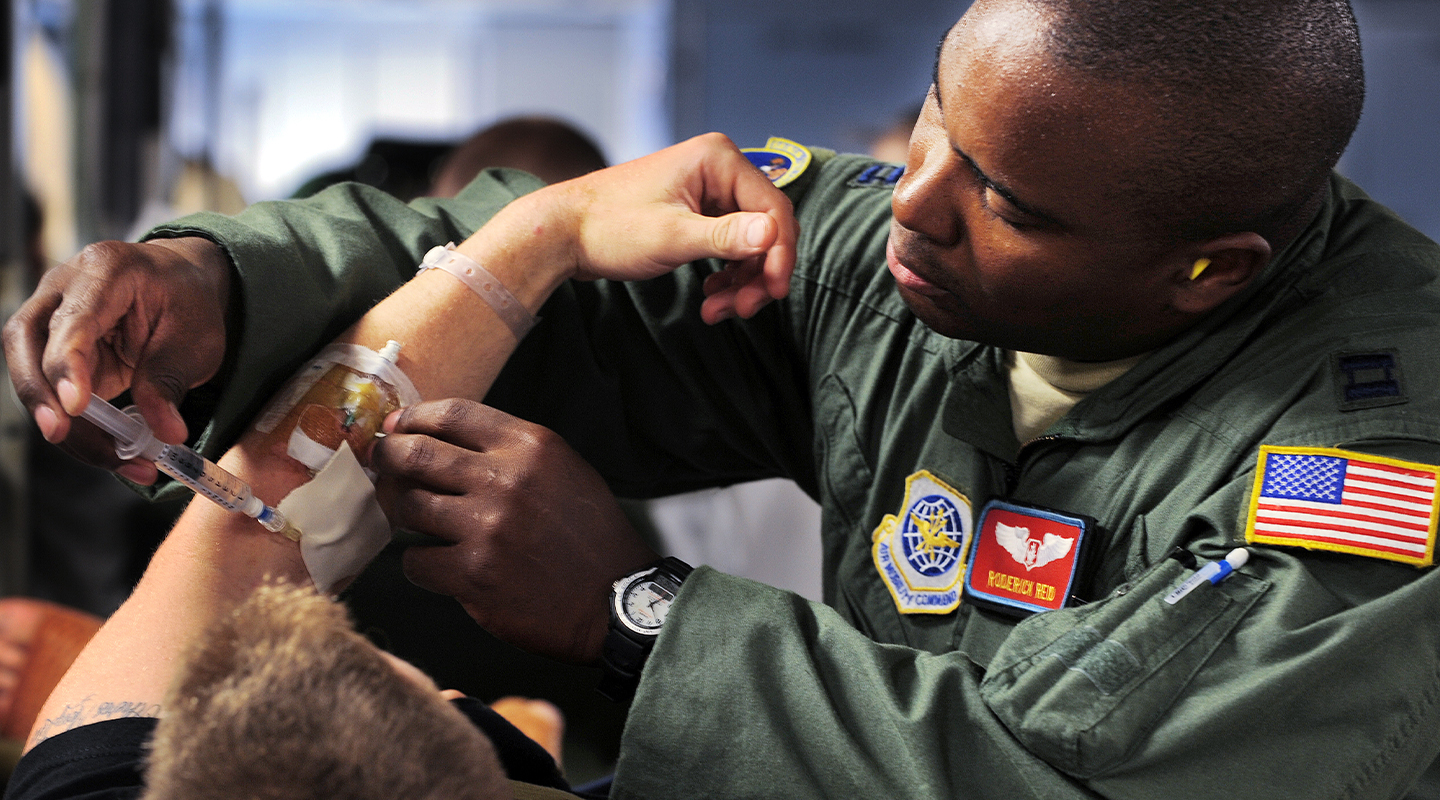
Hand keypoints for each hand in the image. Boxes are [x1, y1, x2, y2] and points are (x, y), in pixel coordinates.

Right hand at [2, 238, 232, 480]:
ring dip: (66, 424)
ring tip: (117, 460)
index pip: (72, 320)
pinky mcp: (51, 351)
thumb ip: (170, 379)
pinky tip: (113, 453)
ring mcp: (50, 316)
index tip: (75, 407)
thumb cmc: (187, 303)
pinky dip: (79, 428)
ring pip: (30, 371)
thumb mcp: (196, 338)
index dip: (67, 365)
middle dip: (40, 395)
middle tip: (62, 436)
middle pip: (25, 341)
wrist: (180, 285)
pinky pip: (51, 392)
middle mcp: (63, 288)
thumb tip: (164, 432)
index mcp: (106, 270)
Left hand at [371, 399, 658, 664]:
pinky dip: (420, 563)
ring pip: (407, 506)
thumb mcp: (563, 469)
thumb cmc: (588, 534)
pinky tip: (438, 564)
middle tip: (381, 466)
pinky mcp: (474, 574)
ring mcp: (487, 528)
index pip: (451, 414)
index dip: (413, 417)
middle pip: (415, 453)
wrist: (614, 598)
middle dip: (387, 457)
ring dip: (400, 511)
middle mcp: (506, 480)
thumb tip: (442, 437)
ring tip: (410, 516)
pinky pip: (416, 561)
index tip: (397, 427)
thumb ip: (510, 450)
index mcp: (530, 446)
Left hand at [472, 132, 798, 323]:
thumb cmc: (609, 227)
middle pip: (765, 227)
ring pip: (749, 242)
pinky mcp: (696, 212)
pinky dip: (726, 276)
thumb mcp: (673, 236)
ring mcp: (707, 190)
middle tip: (744, 310)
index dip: (780, 255)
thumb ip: (726, 236)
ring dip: (742, 281)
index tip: (773, 292)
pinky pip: (728, 246)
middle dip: (759, 273)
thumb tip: (772, 233)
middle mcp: (717, 169)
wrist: (562, 233)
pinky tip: (711, 298)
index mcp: (718, 159)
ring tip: (719, 311)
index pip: (773, 208)